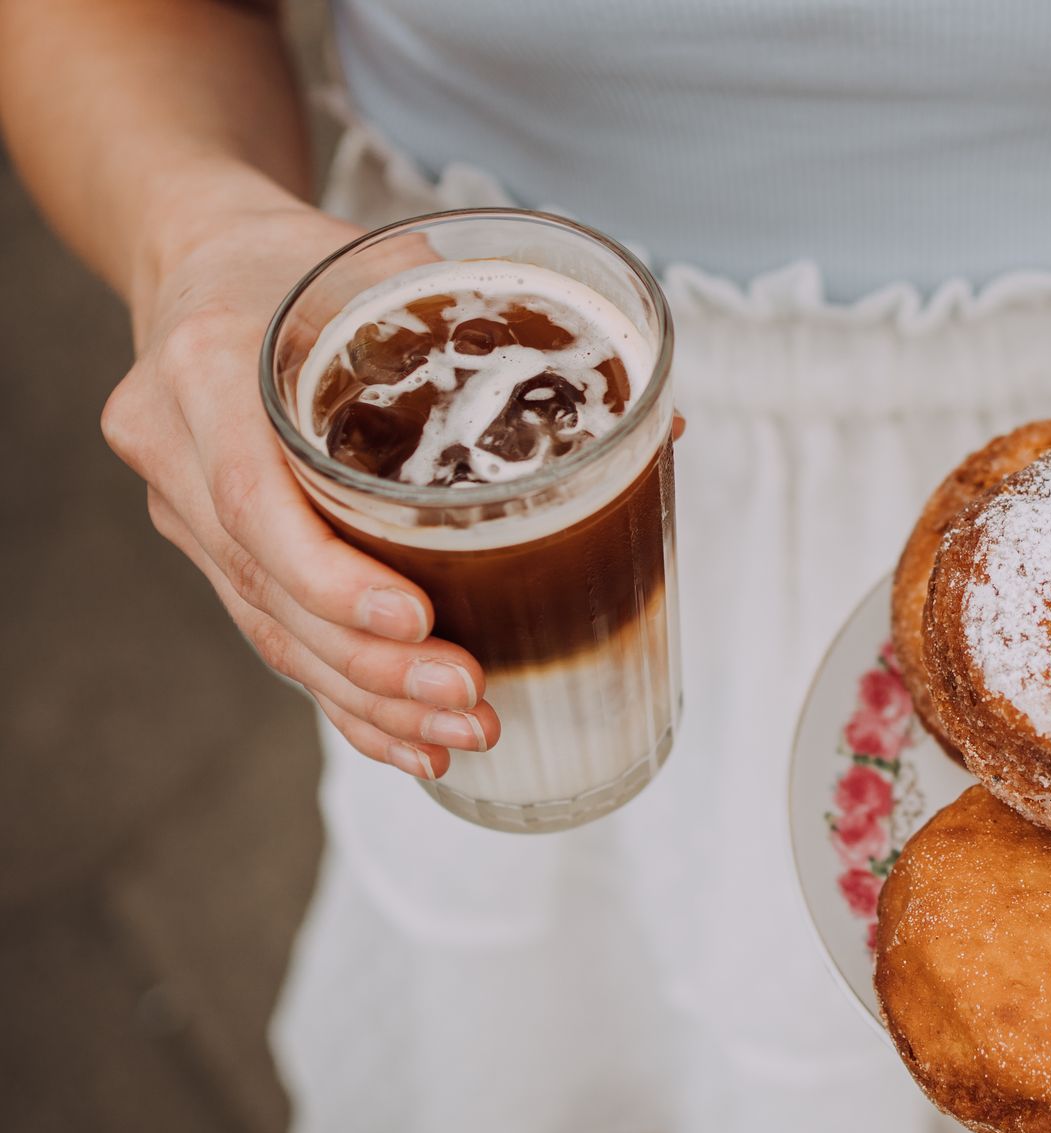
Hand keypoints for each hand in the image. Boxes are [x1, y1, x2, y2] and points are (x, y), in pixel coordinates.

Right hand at [101, 184, 499, 777]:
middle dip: (374, 661)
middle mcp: (177, 446)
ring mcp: (186, 509)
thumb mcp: (391, 263)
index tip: (417, 616)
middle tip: (473, 693)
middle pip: (268, 588)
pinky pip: (276, 639)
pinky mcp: (215, 551)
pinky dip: (346, 701)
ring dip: (371, 698)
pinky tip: (411, 744)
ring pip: (273, 632)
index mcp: (210, 364)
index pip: (250, 496)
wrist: (201, 257)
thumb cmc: (307, 261)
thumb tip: (661, 420)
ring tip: (465, 730)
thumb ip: (509, 332)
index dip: (329, 573)